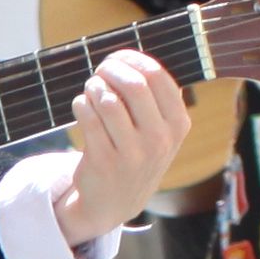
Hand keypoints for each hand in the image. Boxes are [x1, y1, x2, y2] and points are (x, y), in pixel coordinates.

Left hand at [56, 52, 191, 244]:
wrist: (116, 200)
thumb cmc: (137, 152)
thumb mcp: (161, 131)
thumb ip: (154, 99)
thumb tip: (129, 59)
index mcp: (178, 125)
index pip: (158, 77)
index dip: (133, 59)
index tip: (119, 57)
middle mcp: (159, 140)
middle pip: (134, 84)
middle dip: (112, 69)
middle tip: (101, 70)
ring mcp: (131, 153)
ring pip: (107, 100)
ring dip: (94, 86)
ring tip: (92, 88)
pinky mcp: (103, 161)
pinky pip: (87, 117)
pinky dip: (81, 103)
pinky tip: (83, 105)